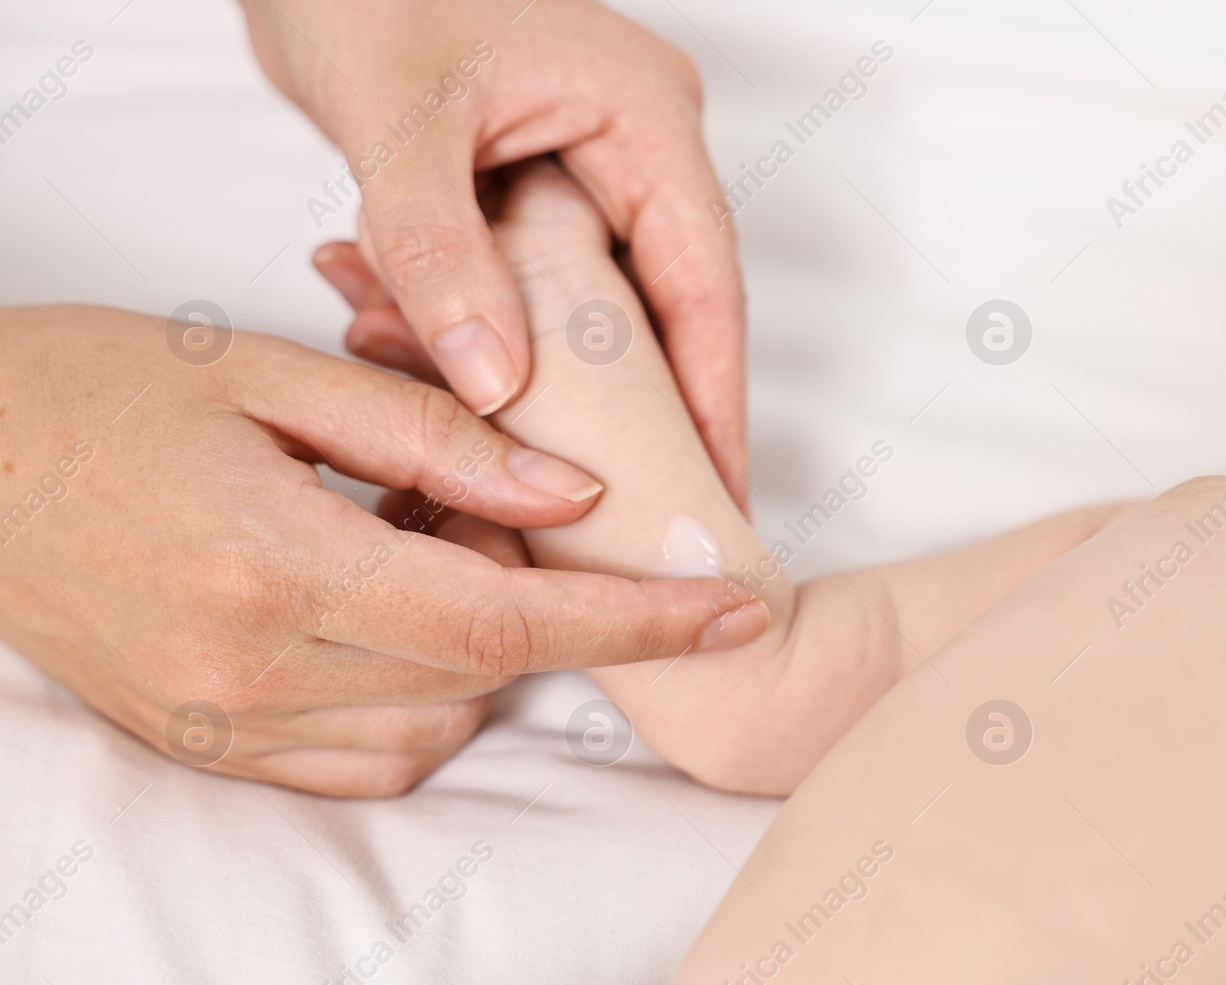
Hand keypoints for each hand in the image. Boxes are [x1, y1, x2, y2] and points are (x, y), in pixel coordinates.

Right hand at [0, 306, 758, 795]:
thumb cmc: (97, 393)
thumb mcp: (267, 374)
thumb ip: (435, 436)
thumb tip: (575, 489)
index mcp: (272, 567)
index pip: (504, 617)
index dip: (636, 621)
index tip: (735, 612)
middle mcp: (252, 674)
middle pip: (482, 667)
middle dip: (537, 592)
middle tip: (488, 498)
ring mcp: (227, 728)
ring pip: (438, 722)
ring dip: (478, 641)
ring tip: (409, 538)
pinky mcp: (211, 750)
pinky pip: (371, 755)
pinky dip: (421, 692)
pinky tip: (380, 604)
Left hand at [240, 0, 748, 507]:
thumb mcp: (398, 120)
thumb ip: (442, 250)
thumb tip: (496, 382)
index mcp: (643, 115)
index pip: (703, 281)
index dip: (712, 396)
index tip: (717, 490)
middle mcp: (632, 145)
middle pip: (662, 307)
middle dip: (637, 410)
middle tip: (639, 518)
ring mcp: (584, 166)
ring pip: (589, 305)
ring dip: (539, 374)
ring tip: (504, 448)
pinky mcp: (528, 186)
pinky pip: (529, 284)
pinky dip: (481, 328)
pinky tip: (419, 356)